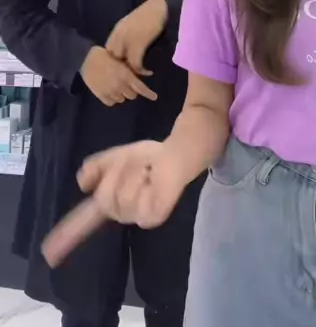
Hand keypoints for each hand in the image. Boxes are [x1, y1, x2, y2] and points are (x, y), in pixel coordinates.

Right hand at [41, 141, 185, 266]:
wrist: (176, 153)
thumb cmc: (148, 157)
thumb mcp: (115, 157)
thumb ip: (96, 167)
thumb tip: (82, 183)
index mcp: (112, 201)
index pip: (85, 221)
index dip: (67, 236)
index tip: (49, 254)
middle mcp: (124, 213)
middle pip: (103, 199)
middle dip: (115, 174)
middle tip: (132, 165)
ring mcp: (139, 216)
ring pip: (119, 196)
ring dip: (131, 173)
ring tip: (147, 171)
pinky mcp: (153, 216)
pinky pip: (135, 199)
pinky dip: (142, 181)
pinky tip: (153, 179)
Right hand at [80, 46, 157, 106]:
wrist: (86, 60)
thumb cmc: (105, 56)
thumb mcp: (121, 60)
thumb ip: (131, 69)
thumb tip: (146, 74)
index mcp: (126, 75)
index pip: (141, 88)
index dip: (148, 93)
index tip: (154, 97)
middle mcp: (120, 85)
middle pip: (132, 96)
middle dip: (131, 90)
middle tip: (127, 84)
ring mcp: (110, 92)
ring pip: (121, 100)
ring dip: (122, 94)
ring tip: (117, 86)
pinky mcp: (100, 95)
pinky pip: (111, 102)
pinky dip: (112, 99)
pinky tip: (110, 92)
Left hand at [106, 0, 167, 74]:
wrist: (159, 9)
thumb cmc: (149, 15)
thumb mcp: (131, 24)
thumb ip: (125, 35)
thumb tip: (125, 51)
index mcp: (117, 30)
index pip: (108, 49)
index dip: (113, 60)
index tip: (122, 66)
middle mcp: (118, 35)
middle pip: (112, 57)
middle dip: (120, 66)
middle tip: (130, 73)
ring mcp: (127, 40)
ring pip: (122, 62)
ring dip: (130, 70)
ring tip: (139, 74)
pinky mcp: (138, 44)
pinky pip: (135, 63)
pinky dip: (141, 70)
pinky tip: (148, 71)